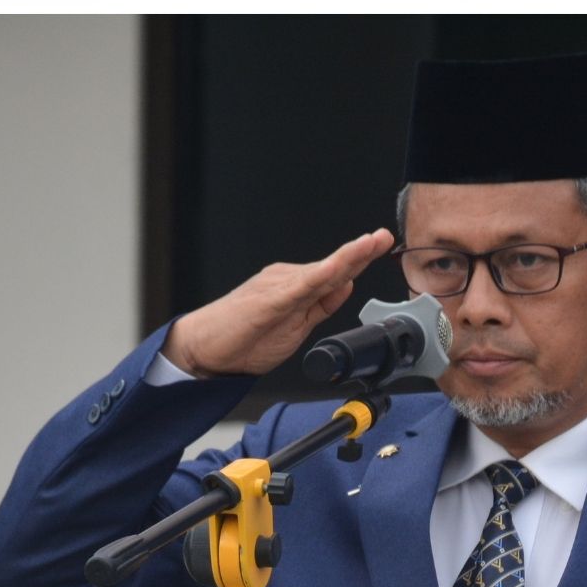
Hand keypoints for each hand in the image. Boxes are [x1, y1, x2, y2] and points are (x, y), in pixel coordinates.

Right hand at [165, 230, 397, 380]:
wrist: (201, 349)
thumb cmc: (242, 340)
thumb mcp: (295, 327)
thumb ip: (321, 305)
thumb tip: (347, 285)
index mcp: (294, 286)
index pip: (334, 271)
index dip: (359, 258)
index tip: (381, 244)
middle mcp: (286, 279)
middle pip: (331, 267)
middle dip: (360, 251)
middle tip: (384, 236)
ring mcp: (276, 286)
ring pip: (320, 272)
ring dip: (347, 257)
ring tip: (371, 243)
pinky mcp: (267, 301)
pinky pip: (299, 287)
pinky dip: (321, 276)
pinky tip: (337, 268)